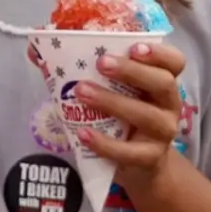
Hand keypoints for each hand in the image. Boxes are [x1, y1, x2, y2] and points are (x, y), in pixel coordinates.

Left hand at [77, 41, 185, 186]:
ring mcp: (162, 133)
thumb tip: (36, 49)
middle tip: (100, 63)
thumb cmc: (119, 116)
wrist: (137, 164)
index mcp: (160, 81)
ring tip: (82, 92)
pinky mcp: (149, 159)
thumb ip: (76, 68)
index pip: (174, 62)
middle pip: (163, 83)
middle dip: (132, 71)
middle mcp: (168, 105)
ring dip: (113, 102)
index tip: (134, 47)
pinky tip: (82, 133)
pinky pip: (129, 152)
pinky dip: (105, 143)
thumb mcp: (106, 90)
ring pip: (147, 115)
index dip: (159, 53)